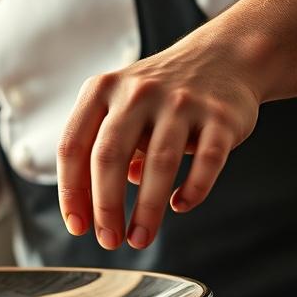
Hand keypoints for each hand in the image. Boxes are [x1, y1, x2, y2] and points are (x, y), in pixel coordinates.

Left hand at [56, 35, 260, 249]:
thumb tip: (98, 204)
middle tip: (109, 240)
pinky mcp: (219, 116)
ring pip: (158, 163)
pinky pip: (206, 161)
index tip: (78, 225)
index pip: (73, 147)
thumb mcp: (122, 107)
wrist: (225, 56)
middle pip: (109, 157)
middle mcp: (137, 92)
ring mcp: (180, 102)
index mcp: (102, 90)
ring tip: (140, 238)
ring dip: (147, 210)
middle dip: (106, 207)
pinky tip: (180, 206)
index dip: (71, 192)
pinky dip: (192, 190)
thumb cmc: (162, 94)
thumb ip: (105, 149)